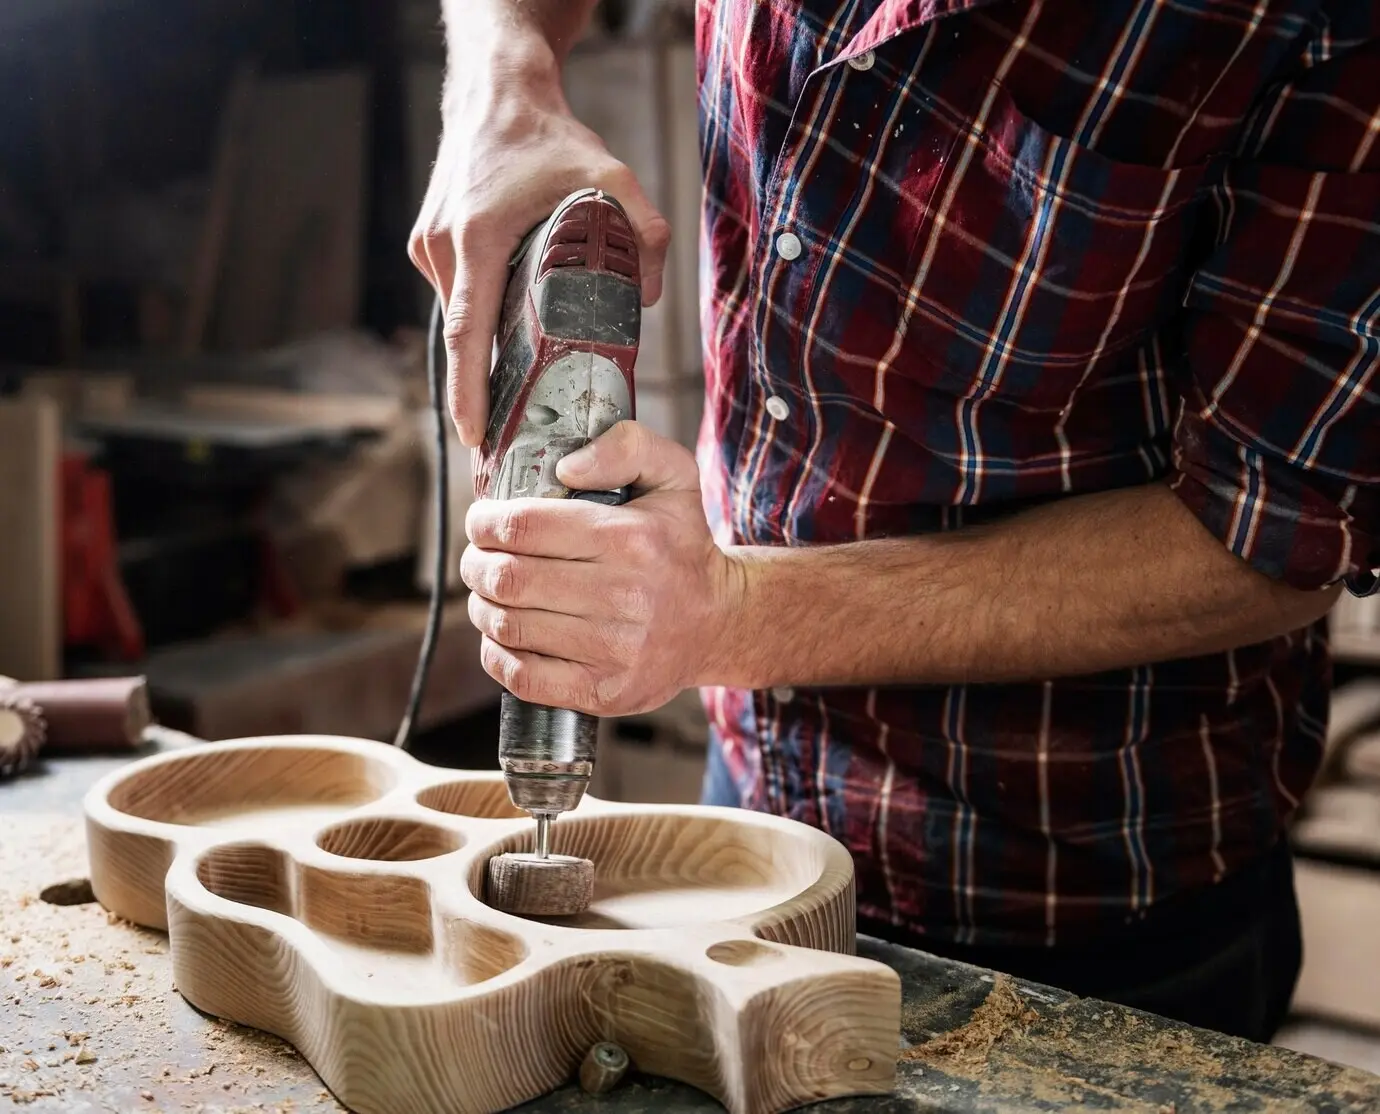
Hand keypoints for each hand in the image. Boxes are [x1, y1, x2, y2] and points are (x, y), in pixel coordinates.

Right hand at [407, 36, 669, 446]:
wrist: (496, 93)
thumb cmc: (546, 135)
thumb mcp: (611, 174)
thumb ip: (645, 231)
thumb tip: (652, 297)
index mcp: (477, 238)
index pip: (468, 333)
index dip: (470, 391)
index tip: (474, 435)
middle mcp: (443, 246)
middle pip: (465, 334)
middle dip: (481, 389)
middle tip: (507, 438)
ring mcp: (428, 246)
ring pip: (460, 315)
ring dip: (485, 350)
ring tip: (513, 393)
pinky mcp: (427, 243)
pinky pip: (457, 294)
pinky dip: (480, 318)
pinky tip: (506, 337)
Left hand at [461, 422, 742, 714]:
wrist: (719, 621)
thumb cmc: (682, 545)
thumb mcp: (673, 476)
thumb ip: (626, 446)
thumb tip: (566, 465)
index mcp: (631, 539)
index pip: (525, 527)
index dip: (485, 522)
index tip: (481, 522)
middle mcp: (625, 597)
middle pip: (509, 578)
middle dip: (476, 565)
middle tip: (477, 559)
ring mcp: (614, 651)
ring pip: (509, 625)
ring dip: (481, 607)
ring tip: (488, 593)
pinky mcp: (604, 692)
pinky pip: (522, 677)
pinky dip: (496, 654)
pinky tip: (502, 635)